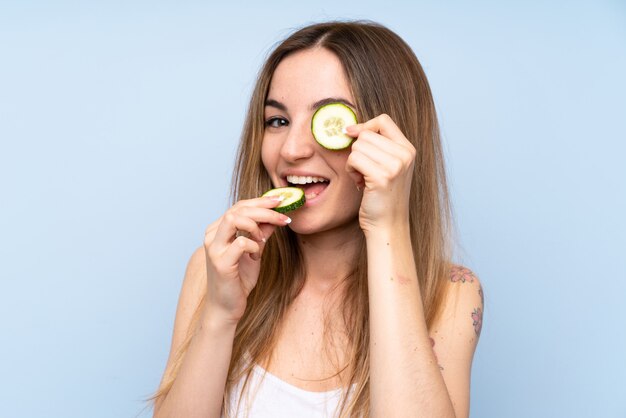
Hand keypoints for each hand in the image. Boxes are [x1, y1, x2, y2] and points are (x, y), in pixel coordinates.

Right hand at [203, 196, 290, 324]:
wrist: (227, 308)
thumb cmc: (238, 280)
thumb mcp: (254, 252)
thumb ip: (261, 233)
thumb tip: (276, 217)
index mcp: (218, 231)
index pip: (239, 206)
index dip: (261, 201)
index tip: (280, 201)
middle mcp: (212, 236)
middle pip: (237, 209)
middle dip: (264, 209)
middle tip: (283, 215)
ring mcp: (214, 249)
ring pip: (233, 219)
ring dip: (256, 225)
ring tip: (264, 238)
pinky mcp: (220, 263)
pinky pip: (241, 243)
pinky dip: (254, 245)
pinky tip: (256, 255)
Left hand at [344, 114, 415, 231]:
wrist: (388, 226)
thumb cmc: (382, 198)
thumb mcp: (388, 167)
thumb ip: (377, 147)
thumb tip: (351, 129)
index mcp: (408, 149)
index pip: (383, 120)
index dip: (365, 125)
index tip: (351, 134)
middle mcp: (405, 155)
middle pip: (366, 134)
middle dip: (357, 151)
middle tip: (363, 171)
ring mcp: (395, 165)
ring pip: (358, 146)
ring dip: (353, 162)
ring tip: (362, 178)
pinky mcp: (382, 177)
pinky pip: (354, 159)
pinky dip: (350, 170)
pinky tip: (359, 183)